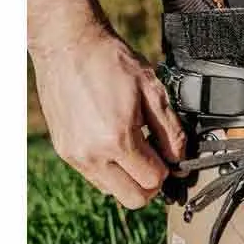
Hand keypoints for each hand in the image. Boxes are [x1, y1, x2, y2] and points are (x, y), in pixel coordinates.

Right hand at [31, 23, 185, 208]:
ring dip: (128, 178)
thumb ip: (170, 131)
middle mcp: (92, 154)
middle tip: (155, 160)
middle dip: (150, 184)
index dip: (167, 170)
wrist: (67, 44)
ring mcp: (74, 155)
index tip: (168, 154)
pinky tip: (114, 143)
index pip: (153, 181)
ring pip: (112, 191)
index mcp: (117, 139)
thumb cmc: (111, 62)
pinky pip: (94, 177)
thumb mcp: (152, 91)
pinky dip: (109, 168)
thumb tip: (179, 159)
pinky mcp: (64, 150)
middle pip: (133, 199)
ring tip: (133, 147)